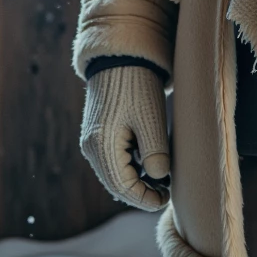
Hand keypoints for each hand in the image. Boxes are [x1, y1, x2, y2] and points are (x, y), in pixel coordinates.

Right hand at [80, 65, 170, 210]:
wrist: (121, 56)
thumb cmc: (138, 86)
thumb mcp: (151, 119)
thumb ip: (155, 153)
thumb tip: (159, 179)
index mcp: (102, 146)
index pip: (123, 187)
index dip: (145, 198)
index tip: (165, 199)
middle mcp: (91, 147)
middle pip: (116, 184)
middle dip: (141, 192)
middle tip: (165, 192)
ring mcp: (92, 140)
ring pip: (114, 174)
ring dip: (136, 181)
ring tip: (160, 179)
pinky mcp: (97, 134)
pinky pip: (112, 161)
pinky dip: (130, 168)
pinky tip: (148, 164)